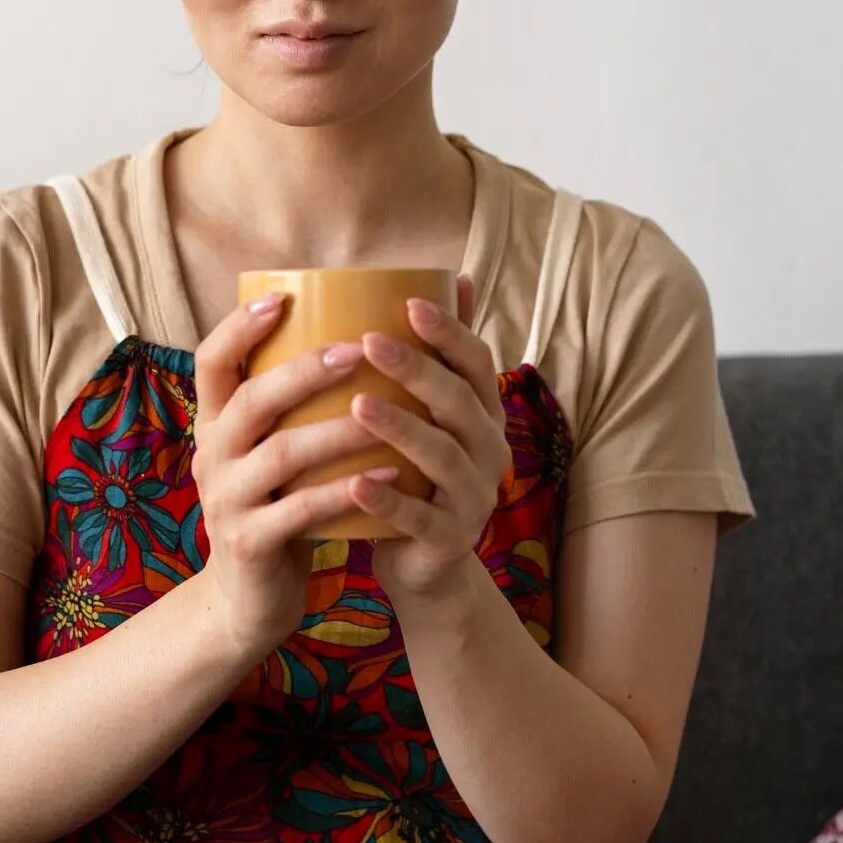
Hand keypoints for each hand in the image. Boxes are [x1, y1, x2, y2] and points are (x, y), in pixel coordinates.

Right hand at [191, 296, 379, 658]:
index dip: (239, 326)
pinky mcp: (249, 543)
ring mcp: (226, 501)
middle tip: (357, 348)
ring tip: (384, 408)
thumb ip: (292, 408)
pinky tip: (393, 472)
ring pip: (281, 453)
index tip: (282, 297)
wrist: (246, 603)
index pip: (210, 361)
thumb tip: (349, 333)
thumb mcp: (270, 453)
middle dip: (304, 370)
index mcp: (215, 425)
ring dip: (337, 428)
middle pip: (250, 400)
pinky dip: (347, 489)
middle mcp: (212, 456)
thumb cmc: (276, 508)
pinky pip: (302, 510)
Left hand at [347, 274, 512, 602]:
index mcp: (483, 414)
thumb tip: (456, 276)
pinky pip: (420, 518)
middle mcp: (488, 451)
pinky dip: (388, 501)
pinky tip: (354, 483)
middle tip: (369, 340)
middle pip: (459, 402)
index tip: (409, 302)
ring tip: (357, 403)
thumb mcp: (433, 414)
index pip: (477, 362)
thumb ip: (443, 354)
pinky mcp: (449, 541)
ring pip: (442, 456)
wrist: (423, 566)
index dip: (450, 331)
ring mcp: (473, 498)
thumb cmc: (415, 473)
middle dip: (417, 368)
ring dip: (400, 428)